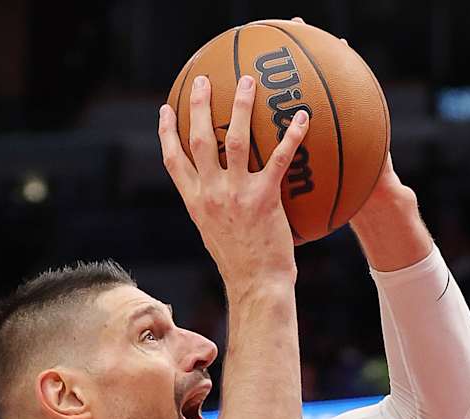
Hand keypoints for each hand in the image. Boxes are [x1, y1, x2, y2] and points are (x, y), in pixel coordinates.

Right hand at [158, 73, 308, 290]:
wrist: (256, 286)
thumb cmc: (240, 264)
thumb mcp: (215, 234)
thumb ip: (212, 209)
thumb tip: (219, 195)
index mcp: (196, 202)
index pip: (174, 161)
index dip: (167, 133)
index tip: (167, 111)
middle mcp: (211, 193)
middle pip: (200, 139)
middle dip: (200, 105)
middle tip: (203, 81)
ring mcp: (237, 194)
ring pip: (236, 138)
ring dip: (241, 105)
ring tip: (247, 81)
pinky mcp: (264, 199)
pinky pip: (279, 158)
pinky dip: (291, 135)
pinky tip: (302, 116)